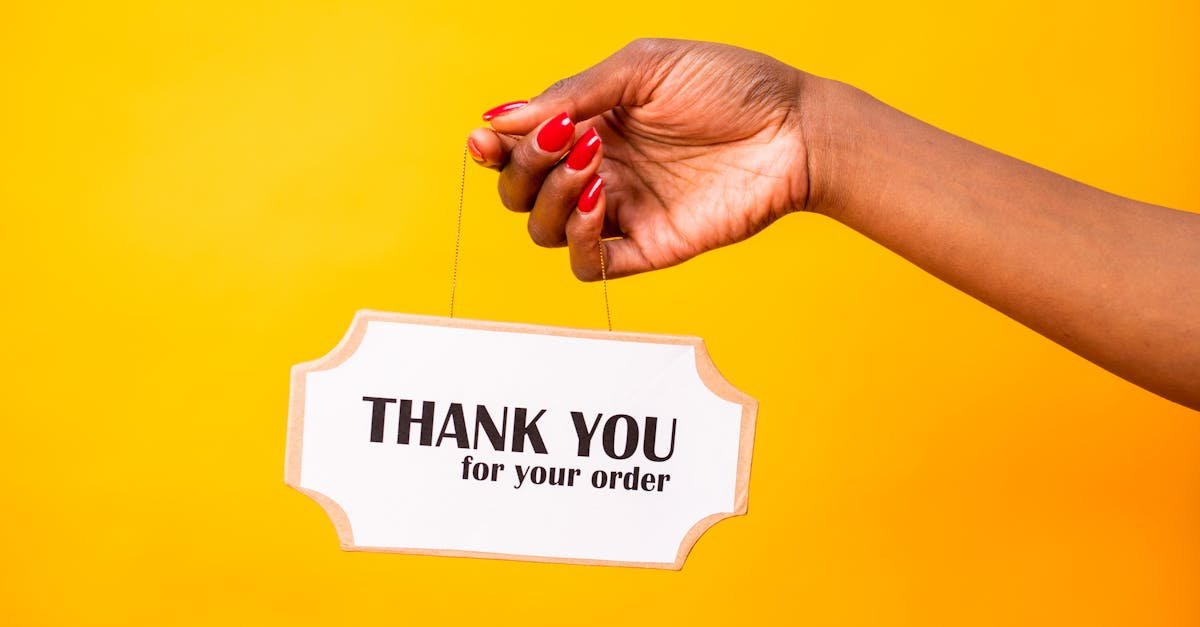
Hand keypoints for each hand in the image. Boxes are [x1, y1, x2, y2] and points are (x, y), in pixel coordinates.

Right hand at [467, 38, 814, 279]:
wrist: (795, 129)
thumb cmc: (729, 85)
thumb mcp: (644, 68)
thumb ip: (574, 93)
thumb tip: (499, 116)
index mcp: (590, 125)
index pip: (519, 148)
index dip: (493, 148)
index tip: (486, 138)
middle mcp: (597, 170)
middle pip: (520, 193)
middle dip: (523, 169)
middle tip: (562, 141)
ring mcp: (621, 210)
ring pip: (544, 231)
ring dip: (551, 199)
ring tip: (594, 165)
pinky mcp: (648, 245)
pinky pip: (590, 266)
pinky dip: (579, 240)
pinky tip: (603, 201)